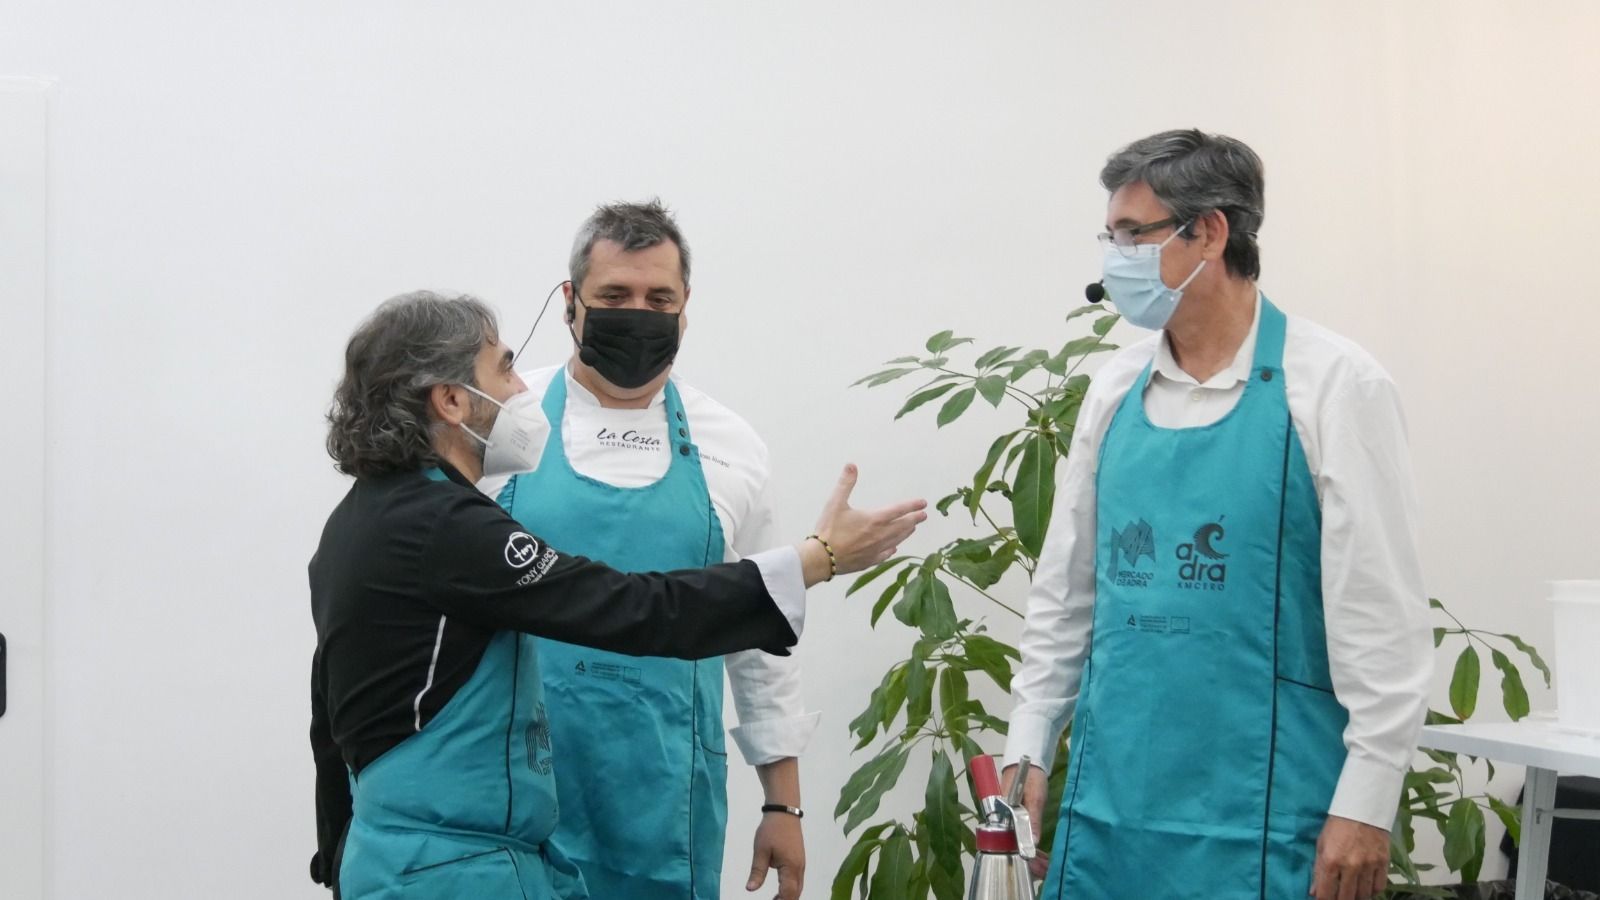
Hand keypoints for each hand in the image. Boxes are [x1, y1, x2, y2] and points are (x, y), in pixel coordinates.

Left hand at [746, 811, 804, 899]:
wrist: (784, 812)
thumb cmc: (771, 830)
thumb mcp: (761, 850)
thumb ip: (757, 872)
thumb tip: (750, 889)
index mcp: (790, 867)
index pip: (788, 893)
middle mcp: (799, 868)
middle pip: (796, 893)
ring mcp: (801, 864)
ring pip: (798, 887)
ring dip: (789, 896)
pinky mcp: (799, 860)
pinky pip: (798, 880)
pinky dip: (791, 888)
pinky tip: (780, 890)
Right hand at [805, 464, 926, 580]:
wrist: (821, 558)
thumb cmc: (828, 530)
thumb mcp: (835, 503)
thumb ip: (845, 483)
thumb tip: (851, 465)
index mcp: (874, 519)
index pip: (899, 510)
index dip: (912, 505)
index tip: (923, 503)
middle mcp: (879, 535)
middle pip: (902, 526)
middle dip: (914, 519)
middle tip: (923, 515)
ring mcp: (875, 549)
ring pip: (896, 540)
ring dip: (906, 533)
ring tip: (912, 528)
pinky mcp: (869, 561)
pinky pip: (885, 554)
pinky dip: (892, 549)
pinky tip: (893, 548)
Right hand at [1000, 762, 1050, 880]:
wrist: (1028, 765)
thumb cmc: (1030, 777)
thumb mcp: (1035, 797)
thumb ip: (1032, 819)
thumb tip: (1032, 843)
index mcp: (997, 812)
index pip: (1002, 841)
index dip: (1016, 855)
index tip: (1031, 866)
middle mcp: (997, 820)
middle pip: (1007, 846)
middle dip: (1025, 860)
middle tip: (1043, 870)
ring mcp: (1004, 822)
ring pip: (1013, 844)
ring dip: (1028, 856)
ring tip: (1045, 868)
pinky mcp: (1012, 823)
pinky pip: (1017, 840)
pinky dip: (1028, 848)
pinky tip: (1041, 858)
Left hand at [1310, 815, 1388, 899]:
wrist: (1363, 808)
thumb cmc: (1337, 825)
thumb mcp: (1321, 844)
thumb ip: (1318, 869)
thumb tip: (1314, 892)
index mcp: (1330, 860)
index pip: (1326, 893)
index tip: (1324, 899)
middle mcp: (1350, 866)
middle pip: (1346, 898)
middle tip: (1338, 897)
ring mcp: (1368, 865)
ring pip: (1364, 895)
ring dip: (1357, 897)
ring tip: (1352, 894)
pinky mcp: (1383, 863)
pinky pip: (1379, 887)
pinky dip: (1372, 891)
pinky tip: (1366, 888)